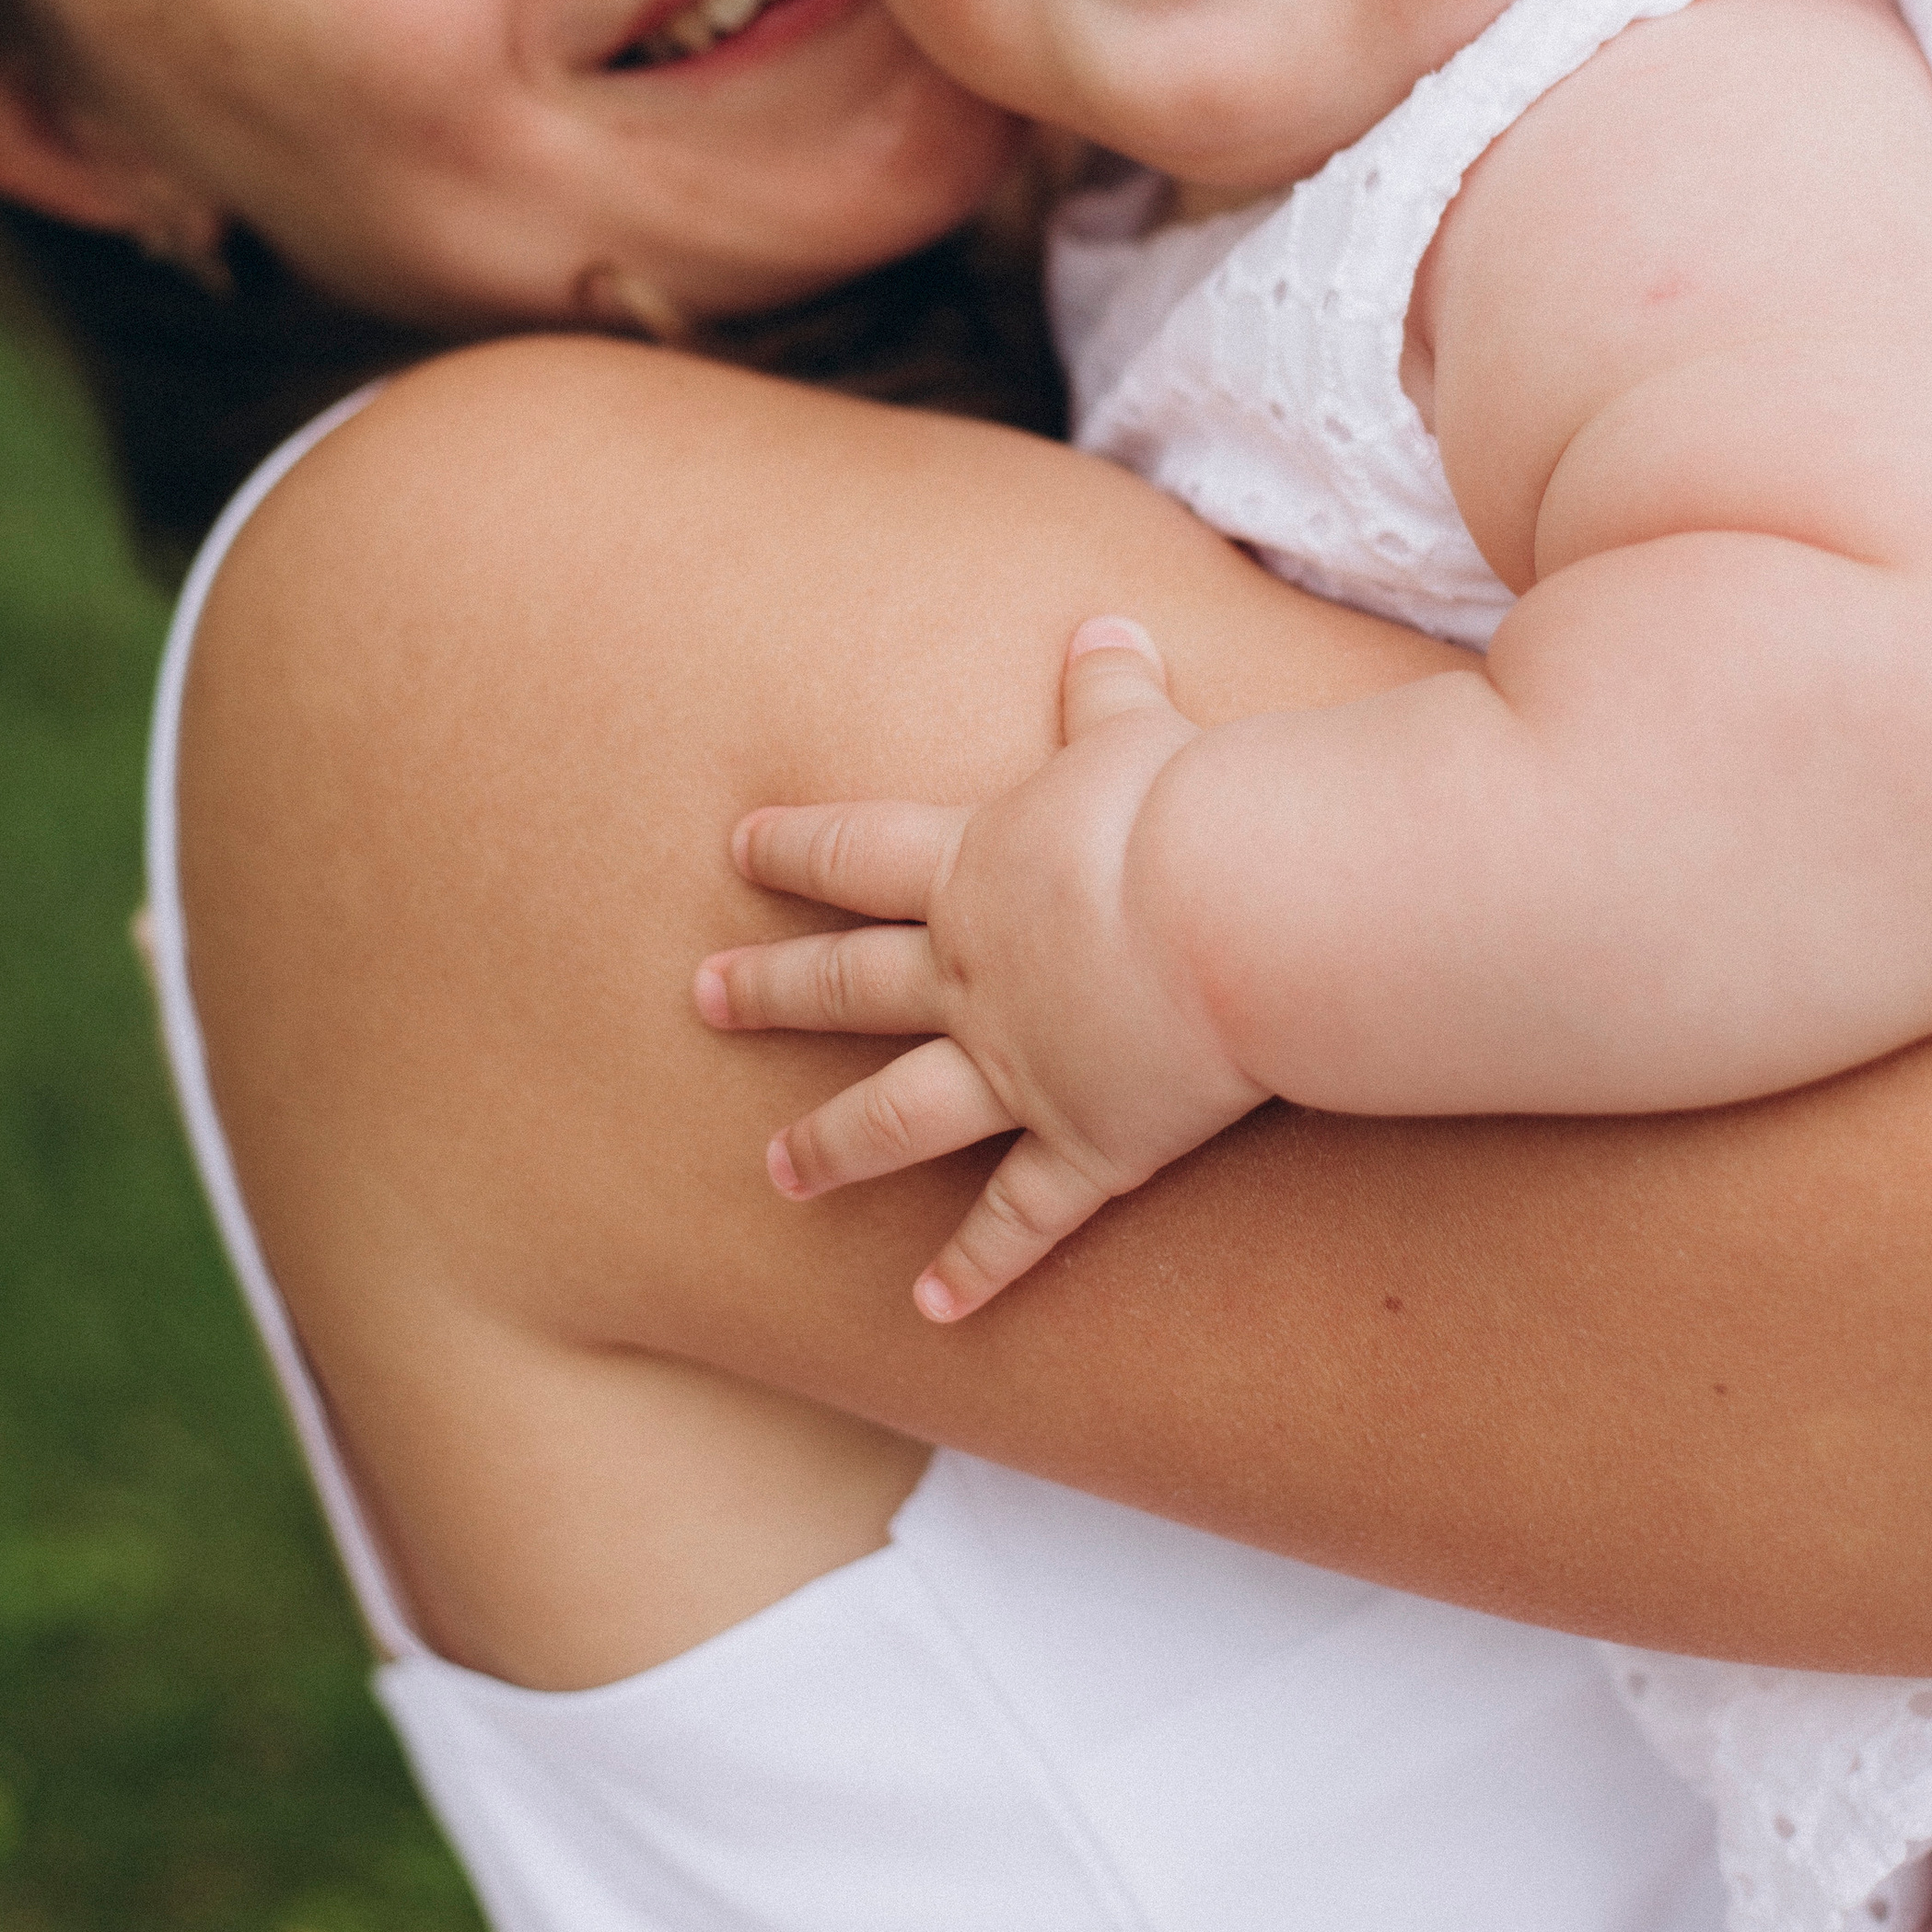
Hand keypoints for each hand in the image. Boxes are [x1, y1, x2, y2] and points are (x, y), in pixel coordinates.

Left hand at [694, 620, 1262, 1318]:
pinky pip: (1017, 1220)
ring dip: (833, 1145)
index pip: (856, 852)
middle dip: (771, 991)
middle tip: (701, 1001)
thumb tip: (1104, 622)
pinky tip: (931, 1308)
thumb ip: (1109, 691)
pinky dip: (976, 1267)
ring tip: (777, 1172)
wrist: (1231, 916)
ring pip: (898, 1114)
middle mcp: (971, 975)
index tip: (735, 848)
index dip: (794, 848)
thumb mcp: (1140, 734)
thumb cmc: (1188, 811)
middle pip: (848, 983)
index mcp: (973, 869)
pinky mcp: (1083, 1147)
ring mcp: (1017, 1068)